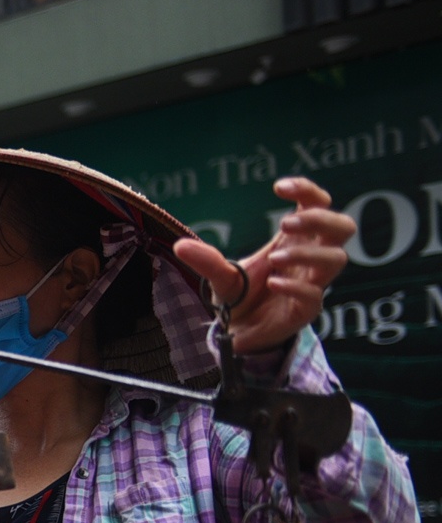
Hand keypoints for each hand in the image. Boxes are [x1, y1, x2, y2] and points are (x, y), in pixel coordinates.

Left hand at [172, 177, 353, 353]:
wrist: (238, 334)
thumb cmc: (240, 297)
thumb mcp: (221, 277)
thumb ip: (207, 261)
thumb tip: (180, 246)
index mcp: (295, 240)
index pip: (319, 204)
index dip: (308, 190)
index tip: (279, 187)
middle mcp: (310, 258)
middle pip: (342, 227)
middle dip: (319, 219)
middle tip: (284, 223)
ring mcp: (312, 283)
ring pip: (336, 259)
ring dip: (307, 253)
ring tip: (274, 258)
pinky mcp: (306, 310)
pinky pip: (315, 295)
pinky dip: (295, 286)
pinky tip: (274, 283)